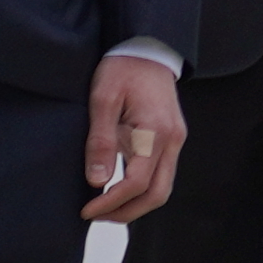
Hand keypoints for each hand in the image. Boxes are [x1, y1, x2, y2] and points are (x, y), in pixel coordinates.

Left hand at [81, 54, 187, 224]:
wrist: (148, 47)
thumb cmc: (123, 68)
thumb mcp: (103, 100)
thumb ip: (100, 141)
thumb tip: (97, 181)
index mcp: (156, 131)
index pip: (136, 182)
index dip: (111, 202)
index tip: (86, 209)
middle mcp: (173, 140)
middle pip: (157, 194)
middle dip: (126, 212)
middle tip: (95, 215)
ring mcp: (176, 140)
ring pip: (162, 188)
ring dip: (135, 204)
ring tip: (105, 207)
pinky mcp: (172, 139)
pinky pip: (161, 174)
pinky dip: (141, 190)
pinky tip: (119, 189)